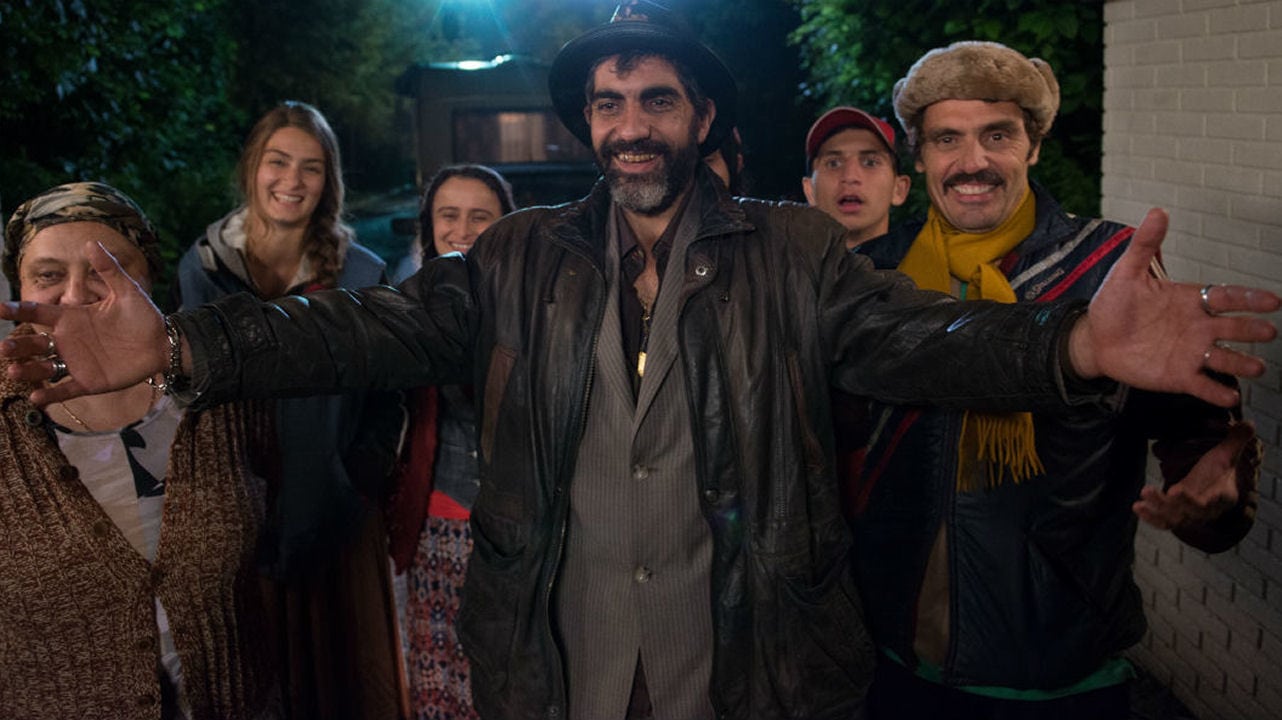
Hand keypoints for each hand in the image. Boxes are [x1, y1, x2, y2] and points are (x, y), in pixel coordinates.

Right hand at [0, 241, 168, 405]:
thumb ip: (109, 269)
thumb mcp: (128, 291)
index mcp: (71, 317)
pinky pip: (66, 389)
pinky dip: (51, 395)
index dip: (17, 310)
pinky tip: (36, 398)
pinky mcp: (89, 381)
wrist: (163, 343)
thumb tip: (91, 242)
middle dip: (17, 345)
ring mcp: (77, 362)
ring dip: (27, 370)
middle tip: (4, 347)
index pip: (37, 313)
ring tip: (13, 371)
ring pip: (43, 367)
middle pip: (34, 343)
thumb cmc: (143, 316)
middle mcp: (68, 340)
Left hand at [1068, 208, 1279, 406]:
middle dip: (1251, 330)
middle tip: (1268, 332)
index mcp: (1190, 300)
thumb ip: (1145, 245)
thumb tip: (1158, 211)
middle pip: (1232, 328)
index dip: (1249, 299)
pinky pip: (1203, 384)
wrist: (1095, 339)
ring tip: (1258, 368)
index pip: (1226, 296)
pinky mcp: (1178, 376)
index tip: (1272, 301)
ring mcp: (1190, 352)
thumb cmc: (1114, 304)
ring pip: (1224, 358)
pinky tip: (1231, 396)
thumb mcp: (1126, 272)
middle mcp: (1198, 326)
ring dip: (1242, 363)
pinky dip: (1217, 391)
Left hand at [1133, 422, 1255, 529]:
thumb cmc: (1220, 470)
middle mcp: (1206, 510)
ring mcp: (1190, 516)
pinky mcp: (1176, 517)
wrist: (1216, 488)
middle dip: (1167, 503)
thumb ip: (1236, 439)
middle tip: (1147, 490)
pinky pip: (1164, 522)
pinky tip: (1137, 508)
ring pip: (1174, 519)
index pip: (1210, 501)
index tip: (1177, 491)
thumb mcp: (1227, 454)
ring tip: (1139, 502)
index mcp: (1222, 496)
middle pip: (1188, 512)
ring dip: (1155, 511)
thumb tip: (1249, 423)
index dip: (1194, 499)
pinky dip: (1151, 518)